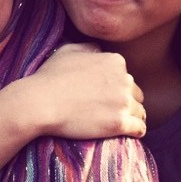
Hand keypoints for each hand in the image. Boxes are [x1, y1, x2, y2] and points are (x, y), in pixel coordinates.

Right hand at [19, 43, 146, 138]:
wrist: (40, 102)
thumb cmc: (50, 76)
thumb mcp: (67, 50)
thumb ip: (89, 48)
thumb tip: (98, 50)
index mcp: (114, 61)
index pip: (126, 76)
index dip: (116, 87)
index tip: (105, 95)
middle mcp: (124, 79)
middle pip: (136, 93)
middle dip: (126, 101)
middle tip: (109, 110)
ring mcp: (123, 101)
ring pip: (140, 111)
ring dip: (131, 116)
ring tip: (118, 123)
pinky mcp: (120, 122)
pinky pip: (139, 128)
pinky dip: (135, 130)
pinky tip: (128, 133)